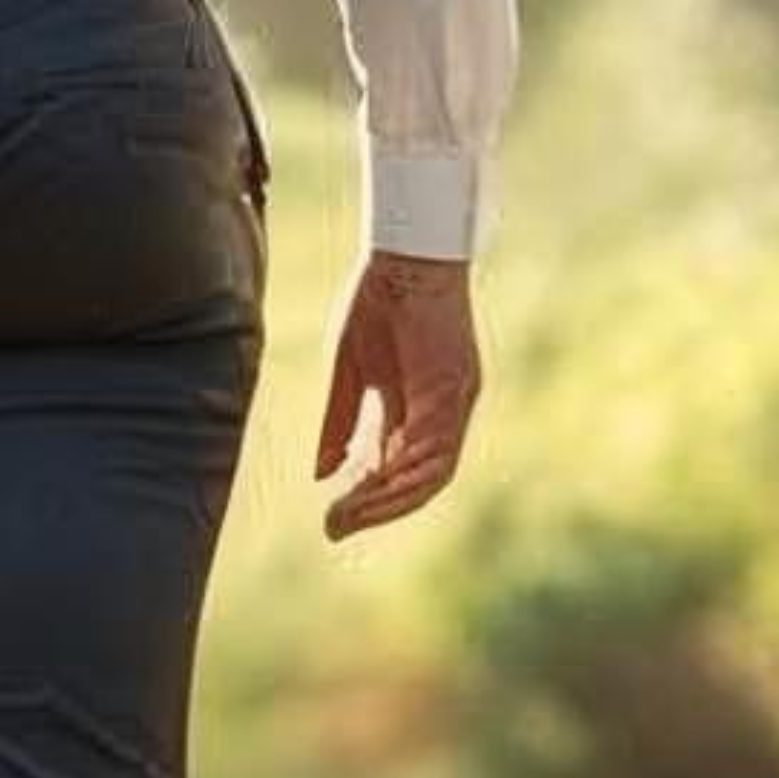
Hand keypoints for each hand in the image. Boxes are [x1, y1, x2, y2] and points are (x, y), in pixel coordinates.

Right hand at [314, 252, 480, 540]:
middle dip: (377, 508)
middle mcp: (444, 412)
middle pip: (418, 481)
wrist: (406, 251)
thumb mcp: (349, 370)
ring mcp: (455, 403)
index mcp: (420, 407)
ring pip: (431, 475)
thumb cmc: (379, 299)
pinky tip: (371, 484)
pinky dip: (405, 474)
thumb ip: (340, 423)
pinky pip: (437, 450)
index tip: (333, 515)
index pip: (399, 467)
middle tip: (336, 526)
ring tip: (348, 513)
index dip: (369, 496)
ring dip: (389, 500)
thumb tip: (321, 474)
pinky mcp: (457, 390)